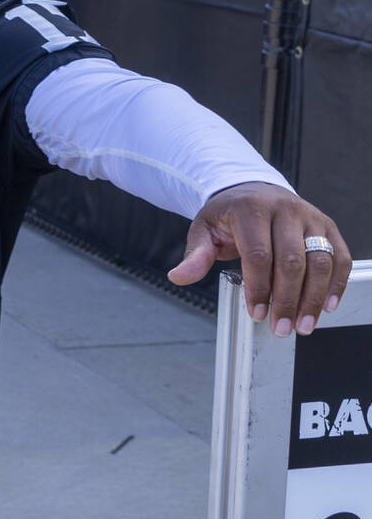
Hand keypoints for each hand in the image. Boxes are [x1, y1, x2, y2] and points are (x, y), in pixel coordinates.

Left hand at [168, 181, 349, 335]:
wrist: (253, 191)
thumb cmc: (228, 215)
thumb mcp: (204, 230)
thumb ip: (195, 255)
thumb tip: (178, 277)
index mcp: (251, 209)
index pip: (259, 254)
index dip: (259, 288)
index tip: (257, 314)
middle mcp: (286, 210)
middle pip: (293, 261)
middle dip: (287, 299)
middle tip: (281, 328)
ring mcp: (310, 217)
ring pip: (320, 260)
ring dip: (314, 297)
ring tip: (303, 324)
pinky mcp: (327, 226)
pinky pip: (340, 255)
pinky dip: (337, 282)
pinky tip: (328, 305)